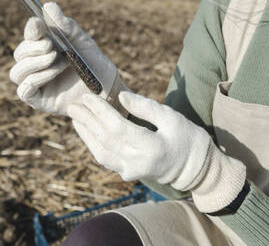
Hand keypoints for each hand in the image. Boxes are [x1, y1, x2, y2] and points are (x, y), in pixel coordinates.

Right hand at [9, 2, 120, 115]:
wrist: (107, 89)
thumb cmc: (94, 65)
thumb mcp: (82, 41)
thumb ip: (66, 25)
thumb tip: (48, 6)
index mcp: (44, 48)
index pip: (28, 37)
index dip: (31, 29)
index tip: (39, 24)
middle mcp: (36, 65)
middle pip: (19, 54)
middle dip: (33, 47)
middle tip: (51, 45)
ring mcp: (35, 84)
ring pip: (17, 72)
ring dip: (34, 63)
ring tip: (55, 58)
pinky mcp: (38, 100)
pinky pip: (24, 90)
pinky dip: (35, 79)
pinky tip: (54, 71)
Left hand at [68, 92, 245, 212]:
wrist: (195, 169)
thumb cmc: (187, 138)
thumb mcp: (171, 117)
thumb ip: (146, 107)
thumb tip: (122, 96)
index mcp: (151, 147)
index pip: (116, 127)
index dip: (99, 111)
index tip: (87, 96)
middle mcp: (137, 162)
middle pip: (104, 139)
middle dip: (86, 120)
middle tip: (73, 105)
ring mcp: (131, 171)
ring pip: (100, 152)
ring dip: (85, 133)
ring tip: (75, 117)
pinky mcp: (128, 174)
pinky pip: (105, 159)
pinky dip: (93, 144)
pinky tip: (87, 132)